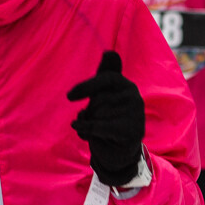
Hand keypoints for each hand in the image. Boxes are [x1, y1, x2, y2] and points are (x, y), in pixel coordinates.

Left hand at [68, 51, 144, 185]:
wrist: (119, 153)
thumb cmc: (108, 119)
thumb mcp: (103, 95)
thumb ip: (105, 74)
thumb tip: (109, 51)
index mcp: (126, 85)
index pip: (106, 78)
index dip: (86, 87)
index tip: (69, 97)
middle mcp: (134, 97)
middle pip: (98, 99)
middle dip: (89, 111)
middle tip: (94, 121)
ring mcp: (136, 115)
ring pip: (97, 114)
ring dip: (88, 124)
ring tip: (96, 131)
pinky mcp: (132, 131)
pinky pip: (99, 126)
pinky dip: (86, 130)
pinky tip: (82, 132)